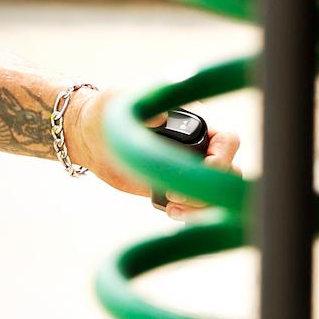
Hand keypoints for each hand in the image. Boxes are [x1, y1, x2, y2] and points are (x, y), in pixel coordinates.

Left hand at [68, 87, 241, 221]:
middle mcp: (198, 144)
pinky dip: (190, 214)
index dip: (221, 159)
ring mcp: (188, 168)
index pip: (228, 141)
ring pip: (214, 193)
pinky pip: (195, 205)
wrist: (90, 137)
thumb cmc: (108, 112)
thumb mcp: (121, 104)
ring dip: (201, 207)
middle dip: (208, 189)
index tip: (200, 171)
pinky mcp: (175, 187)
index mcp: (194, 120)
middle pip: (228, 172)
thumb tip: (162, 117)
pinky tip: (169, 211)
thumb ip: (142, 108)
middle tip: (175, 196)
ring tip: (173, 209)